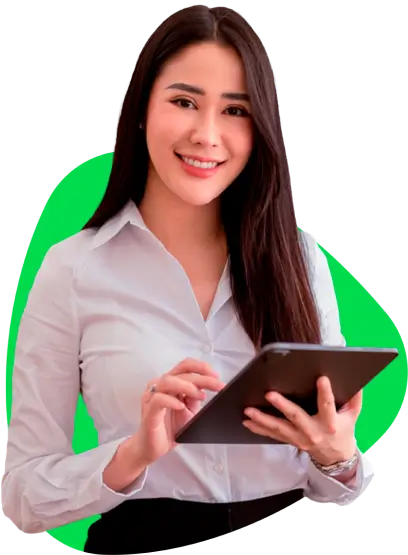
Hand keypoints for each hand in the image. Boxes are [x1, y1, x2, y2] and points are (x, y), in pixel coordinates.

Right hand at [134, 358, 223, 464]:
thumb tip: (207, 386)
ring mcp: (152, 397)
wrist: (152, 448)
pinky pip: (158, 400)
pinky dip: (172, 401)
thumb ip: (195, 396)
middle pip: (181, 373)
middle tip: (217, 385)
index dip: (202, 368)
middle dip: (202, 378)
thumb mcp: (189, 410)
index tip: (216, 376)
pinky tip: (181, 405)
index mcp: (170, 383)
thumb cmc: (168, 428)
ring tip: (200, 395)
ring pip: (168, 381)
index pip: (185, 366)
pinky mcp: (149, 411)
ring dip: (187, 386)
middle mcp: (159, 386)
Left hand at [242, 376, 361, 465]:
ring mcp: (299, 438)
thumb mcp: (353, 415)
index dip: (325, 393)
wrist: (336, 456)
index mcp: (330, 423)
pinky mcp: (290, 441)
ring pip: (279, 428)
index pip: (328, 406)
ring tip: (248, 410)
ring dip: (262, 419)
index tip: (321, 378)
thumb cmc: (343, 430)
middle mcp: (313, 432)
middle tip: (269, 394)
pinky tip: (247, 421)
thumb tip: (356, 382)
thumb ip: (355, 398)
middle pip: (296, 417)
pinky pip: (272, 435)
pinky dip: (259, 428)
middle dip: (282, 405)